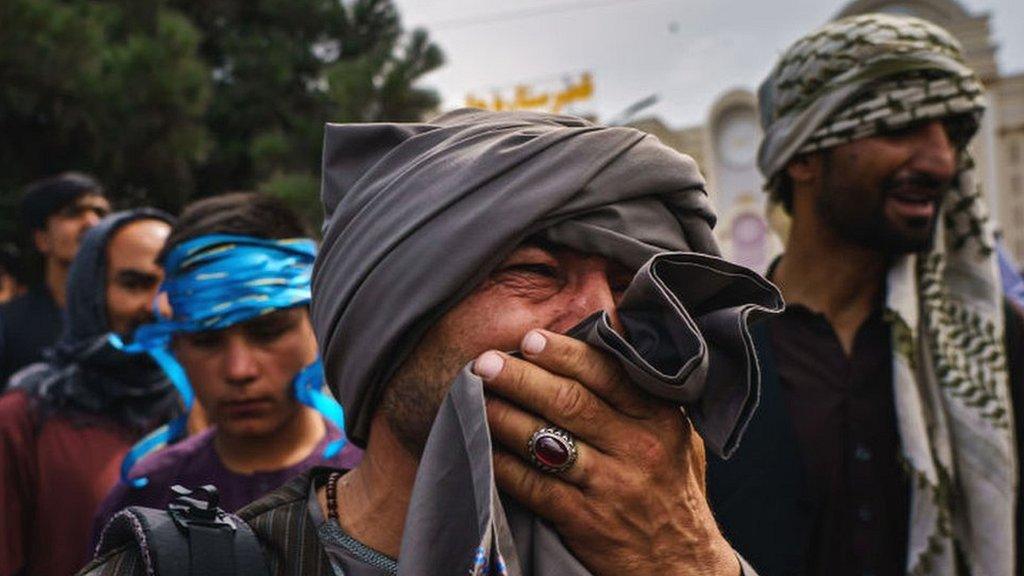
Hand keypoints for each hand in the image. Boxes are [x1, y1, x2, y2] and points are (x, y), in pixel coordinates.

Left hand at [473, 329, 738, 575]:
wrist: (683, 565)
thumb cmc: (674, 491)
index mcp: (658, 419)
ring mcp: (610, 485)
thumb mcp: (678, 438)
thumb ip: (646, 397)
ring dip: (504, 415)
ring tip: (476, 396)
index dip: (564, 353)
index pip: (606, 374)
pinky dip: (504, 464)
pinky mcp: (585, 520)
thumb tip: (609, 346)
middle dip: (521, 377)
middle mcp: (637, 447)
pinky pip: (534, 485)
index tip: (530, 339)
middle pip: (569, 401)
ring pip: (546, 439)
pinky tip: (484, 448)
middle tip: (485, 362)